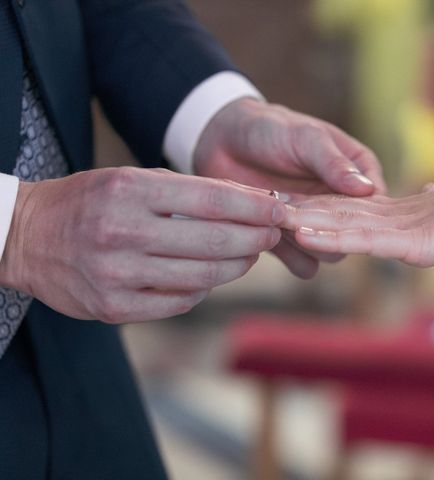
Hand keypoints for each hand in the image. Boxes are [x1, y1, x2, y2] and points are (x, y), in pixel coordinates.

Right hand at [0, 167, 284, 323]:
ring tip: (247, 255)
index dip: (255, 207)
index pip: (211, 199)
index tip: (282, 210)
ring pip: (202, 277)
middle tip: (273, 235)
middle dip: (255, 239)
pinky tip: (209, 277)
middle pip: (214, 241)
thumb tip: (252, 203)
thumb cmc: (91, 202)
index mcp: (130, 191)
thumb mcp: (132, 180)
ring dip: (235, 266)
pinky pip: (178, 302)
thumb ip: (187, 191)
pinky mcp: (112, 307)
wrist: (26, 237)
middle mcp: (122, 232)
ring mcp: (116, 274)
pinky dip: (202, 290)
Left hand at [194, 98, 386, 277]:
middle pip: (353, 234)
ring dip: (309, 246)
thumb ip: (333, 164)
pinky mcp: (292, 242)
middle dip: (328, 230)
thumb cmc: (270, 128)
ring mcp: (317, 223)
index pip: (375, 203)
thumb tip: (368, 190)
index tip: (333, 208)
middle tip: (295, 216)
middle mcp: (342, 202)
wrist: (222, 141)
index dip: (361, 213)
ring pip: (331, 254)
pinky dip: (292, 259)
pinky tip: (272, 239)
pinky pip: (304, 264)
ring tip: (280, 224)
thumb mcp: (306, 138)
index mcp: (357, 172)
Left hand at [282, 171, 433, 266]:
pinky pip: (359, 237)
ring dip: (304, 219)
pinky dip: (328, 234)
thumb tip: (430, 192)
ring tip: (270, 215)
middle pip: (338, 210)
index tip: (293, 203)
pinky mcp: (407, 238)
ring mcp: (398, 225)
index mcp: (403, 212)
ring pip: (340, 220)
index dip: (321, 205)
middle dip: (302, 209)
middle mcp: (394, 214)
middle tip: (266, 204)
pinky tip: (302, 232)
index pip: (353, 208)